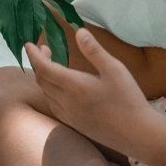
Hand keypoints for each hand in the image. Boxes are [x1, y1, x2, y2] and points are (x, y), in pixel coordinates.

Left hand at [23, 27, 152, 153]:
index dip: (34, 55)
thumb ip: (94, 51)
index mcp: (74, 85)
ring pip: (47, 94)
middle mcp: (66, 102)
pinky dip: (50, 92)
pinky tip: (60, 89)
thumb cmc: (128, 98)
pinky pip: (54, 105)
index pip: (44, 67)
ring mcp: (69, 115)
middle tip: (45, 50)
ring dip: (44, 78)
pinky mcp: (75, 124)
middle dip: (39, 63)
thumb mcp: (114, 69)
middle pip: (42, 80)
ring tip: (52, 65)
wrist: (136, 133)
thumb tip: (79, 32)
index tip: (28, 44)